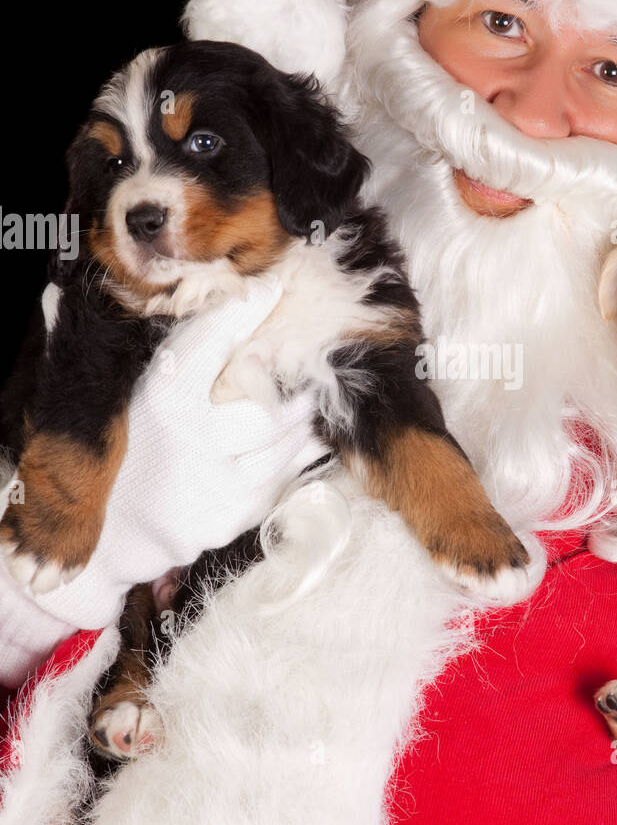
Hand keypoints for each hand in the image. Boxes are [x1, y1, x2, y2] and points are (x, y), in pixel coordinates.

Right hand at [1, 279, 327, 635]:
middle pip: (268, 404)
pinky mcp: (232, 518)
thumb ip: (153, 354)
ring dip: (300, 420)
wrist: (105, 539)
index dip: (246, 311)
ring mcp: (214, 485)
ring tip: (302, 402)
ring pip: (286, 441)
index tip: (274, 285)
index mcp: (160, 400)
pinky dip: (295, 454)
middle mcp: (189, 441)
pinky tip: (293, 442)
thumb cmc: (124, 452)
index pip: (211, 342)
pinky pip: (284, 476)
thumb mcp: (130, 399)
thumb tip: (144, 291)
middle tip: (302, 364)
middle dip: (292, 384)